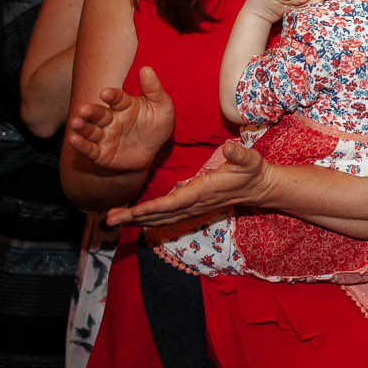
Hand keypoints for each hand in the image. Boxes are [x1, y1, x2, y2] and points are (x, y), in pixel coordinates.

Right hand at [65, 66, 175, 172]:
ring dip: (82, 127)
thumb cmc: (157, 125)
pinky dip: (81, 144)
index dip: (111, 95)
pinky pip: (90, 149)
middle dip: (91, 111)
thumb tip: (146, 69)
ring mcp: (105, 136)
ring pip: (91, 130)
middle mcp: (110, 119)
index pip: (116, 98)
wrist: (155, 151)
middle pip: (99, 114)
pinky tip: (74, 139)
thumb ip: (154, 89)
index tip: (106, 93)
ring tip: (76, 123)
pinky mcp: (101, 153)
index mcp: (124, 105)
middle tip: (84, 109)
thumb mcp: (162, 106)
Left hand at [105, 140, 276, 228]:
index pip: (174, 202)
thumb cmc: (252, 171)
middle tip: (108, 220)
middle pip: (160, 215)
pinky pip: (166, 217)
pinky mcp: (191, 208)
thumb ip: (240, 154)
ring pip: (160, 218)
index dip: (153, 208)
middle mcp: (195, 203)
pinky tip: (133, 218)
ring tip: (113, 220)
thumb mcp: (250, 159)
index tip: (134, 212)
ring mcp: (192, 208)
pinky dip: (148, 219)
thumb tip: (229, 147)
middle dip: (134, 218)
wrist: (259, 188)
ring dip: (136, 220)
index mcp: (203, 191)